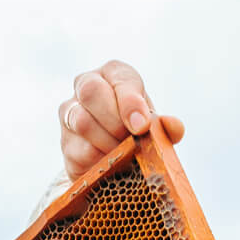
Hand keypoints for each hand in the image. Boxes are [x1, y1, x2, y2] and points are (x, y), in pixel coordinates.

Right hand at [59, 61, 185, 179]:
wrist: (117, 159)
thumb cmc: (139, 132)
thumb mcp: (156, 127)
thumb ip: (167, 126)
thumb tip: (173, 126)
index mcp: (113, 74)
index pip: (119, 78)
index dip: (130, 102)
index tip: (142, 126)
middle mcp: (86, 85)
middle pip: (91, 92)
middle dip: (115, 120)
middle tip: (132, 139)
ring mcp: (70, 112)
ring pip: (82, 121)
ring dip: (108, 143)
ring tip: (125, 154)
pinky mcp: (66, 142)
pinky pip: (79, 150)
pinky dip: (99, 161)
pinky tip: (112, 165)